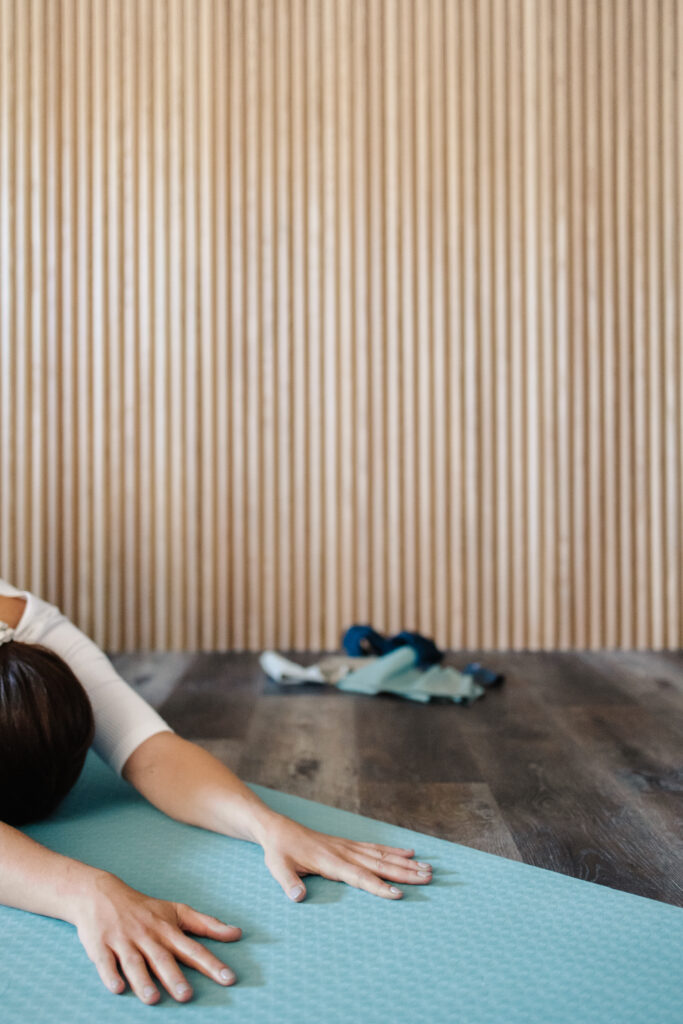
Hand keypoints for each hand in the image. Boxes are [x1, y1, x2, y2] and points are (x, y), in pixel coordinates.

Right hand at [73, 872, 240, 1003]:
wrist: (101, 893)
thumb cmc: (145, 908)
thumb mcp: (177, 911)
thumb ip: (207, 925)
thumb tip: (237, 934)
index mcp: (167, 930)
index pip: (193, 949)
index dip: (212, 964)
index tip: (229, 979)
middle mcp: (147, 935)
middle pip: (162, 958)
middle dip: (174, 977)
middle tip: (187, 996)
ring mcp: (123, 940)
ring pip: (134, 962)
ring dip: (143, 980)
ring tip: (153, 999)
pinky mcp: (100, 945)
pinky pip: (105, 962)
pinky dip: (110, 975)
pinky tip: (118, 988)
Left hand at [260, 815, 432, 900]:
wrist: (278, 828)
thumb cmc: (278, 851)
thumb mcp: (277, 867)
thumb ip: (288, 882)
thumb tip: (298, 897)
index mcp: (330, 861)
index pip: (359, 876)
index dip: (378, 886)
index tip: (398, 894)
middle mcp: (344, 852)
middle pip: (379, 864)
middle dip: (404, 873)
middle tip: (429, 878)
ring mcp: (348, 847)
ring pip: (381, 855)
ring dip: (405, 863)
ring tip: (428, 869)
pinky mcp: (348, 845)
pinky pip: (374, 848)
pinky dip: (393, 851)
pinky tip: (409, 853)